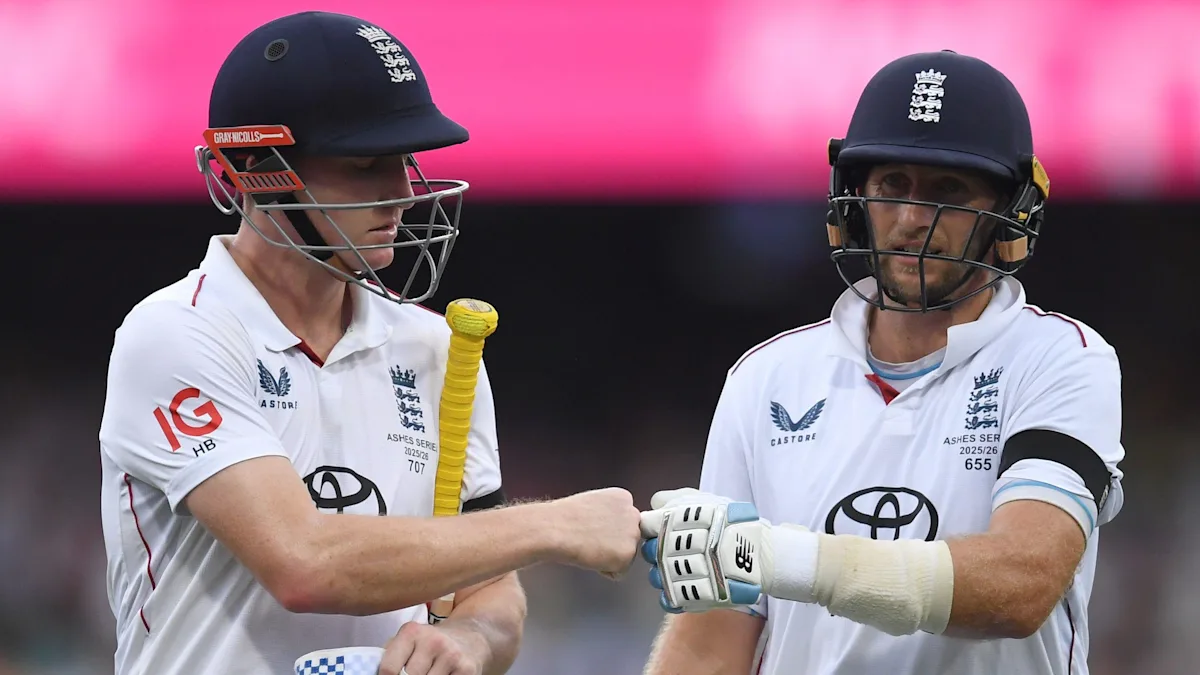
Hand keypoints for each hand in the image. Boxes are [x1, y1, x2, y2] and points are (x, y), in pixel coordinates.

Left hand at [379, 620, 486, 674]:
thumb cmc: (431, 644)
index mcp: (411, 632)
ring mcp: (451, 655)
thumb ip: (391, 656)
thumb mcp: (409, 641)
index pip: (388, 669)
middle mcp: (432, 641)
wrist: (471, 637)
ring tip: (427, 674)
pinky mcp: (467, 669)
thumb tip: (371, 672)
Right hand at [546, 487, 642, 577]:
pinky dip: (605, 571)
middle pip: (628, 539)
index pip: (624, 522)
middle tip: (590, 540)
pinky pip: (619, 573)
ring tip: (589, 546)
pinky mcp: (627, 555)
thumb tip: (610, 529)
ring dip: (608, 557)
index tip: (592, 528)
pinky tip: (591, 556)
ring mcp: (632, 535)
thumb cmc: (564, 518)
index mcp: (624, 498)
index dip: (606, 530)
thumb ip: (609, 514)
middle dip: (612, 544)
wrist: (555, 529)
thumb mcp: (593, 504)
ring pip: (625, 556)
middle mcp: (633, 514)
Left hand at [639, 488, 769, 612]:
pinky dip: (672, 596)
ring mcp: (676, 575)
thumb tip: (654, 504)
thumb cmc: (730, 522)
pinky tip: (684, 587)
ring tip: (684, 568)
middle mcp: (668, 549)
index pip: (646, 526)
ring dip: (664, 573)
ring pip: (656, 576)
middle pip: (649, 552)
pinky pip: (669, 599)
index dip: (653, 528)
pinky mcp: (688, 596)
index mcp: (669, 522)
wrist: (757, 552)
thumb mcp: (701, 499)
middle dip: (658, 551)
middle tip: (677, 549)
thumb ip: (671, 498)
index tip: (665, 530)